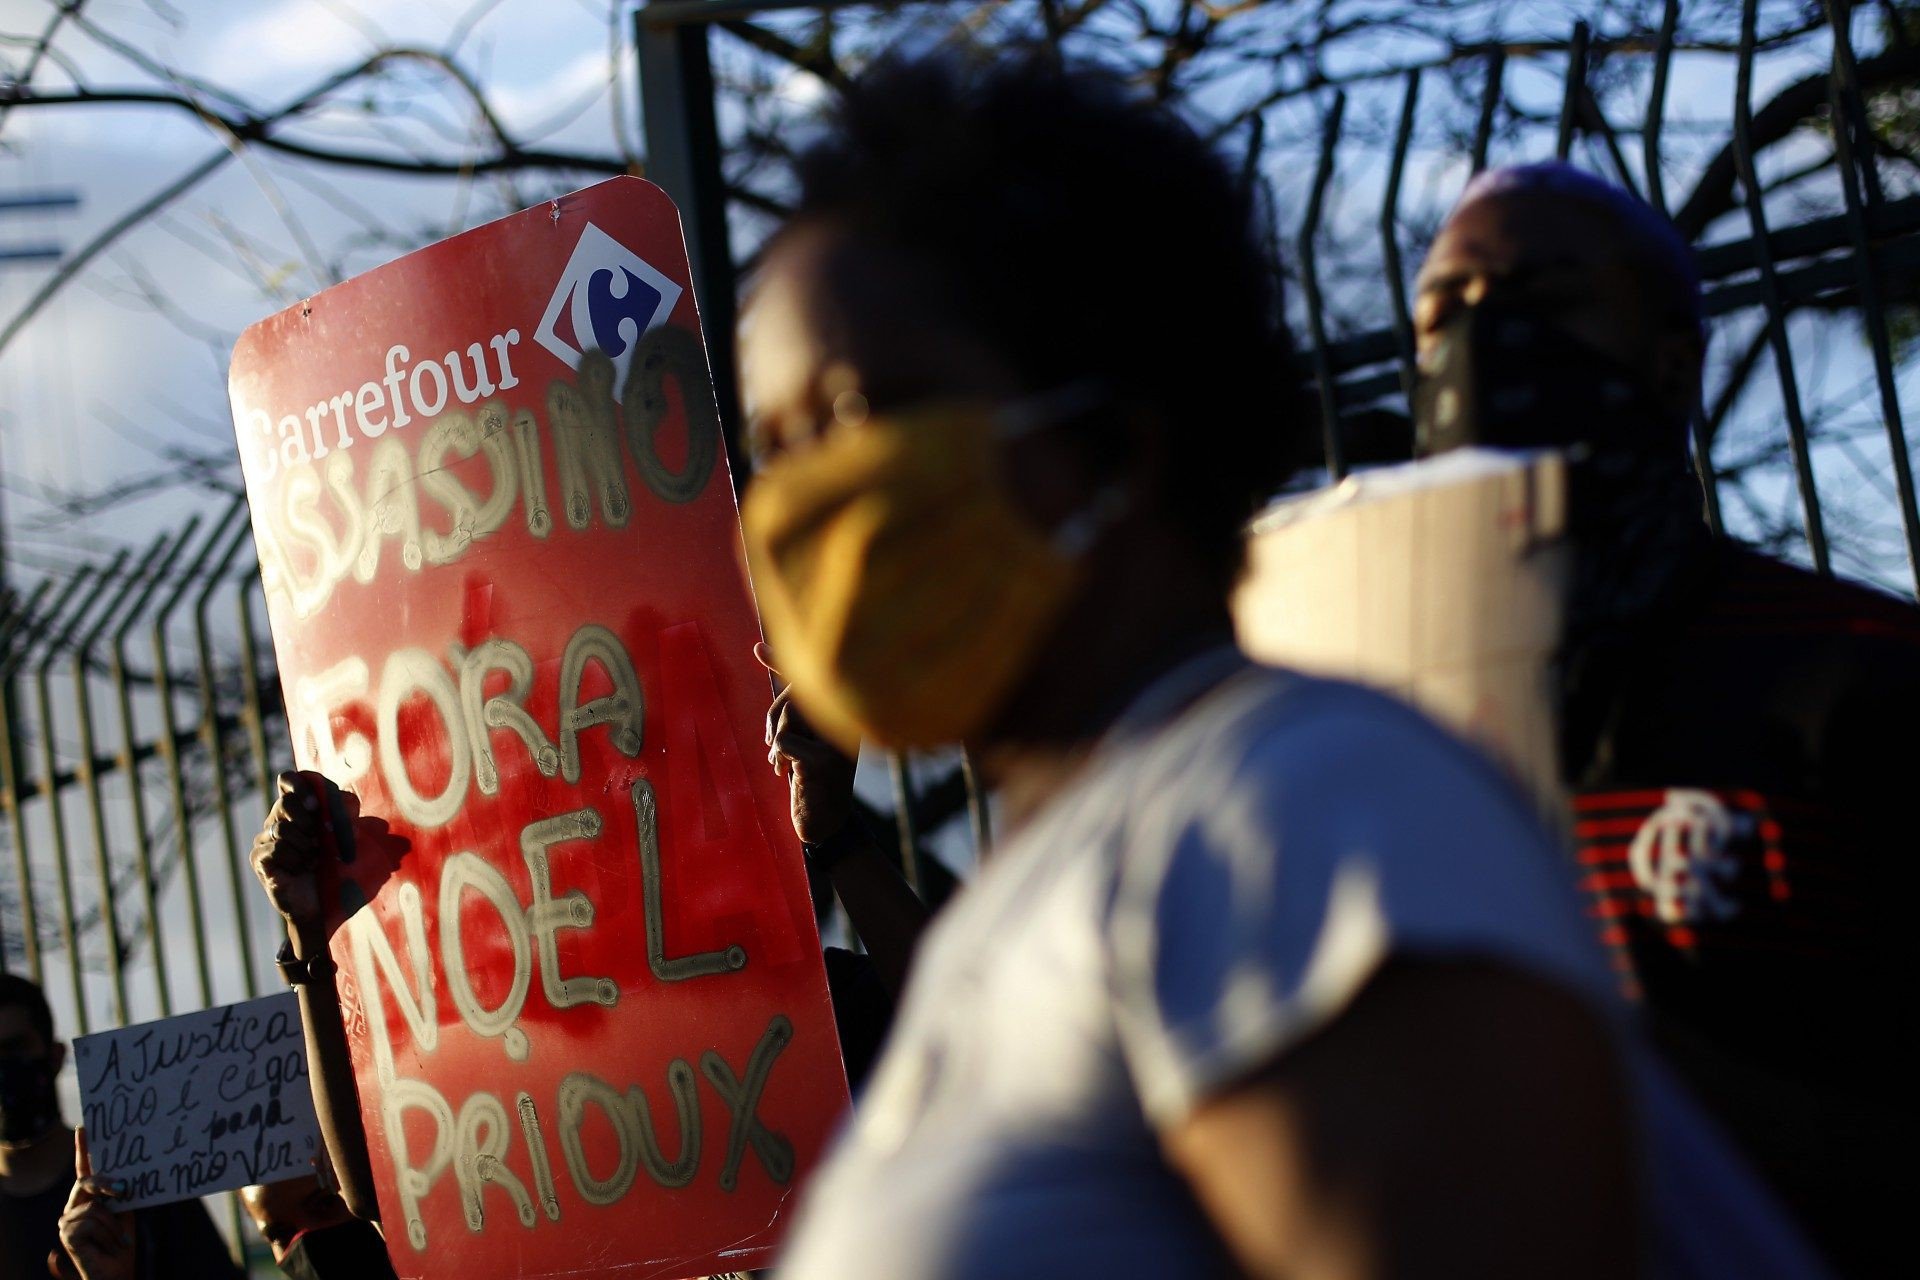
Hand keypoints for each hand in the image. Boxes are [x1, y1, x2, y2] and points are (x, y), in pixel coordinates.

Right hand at [57, 1129, 134, 1279]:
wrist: (116, 1271)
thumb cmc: (121, 1241)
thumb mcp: (125, 1211)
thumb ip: (121, 1193)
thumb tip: (127, 1175)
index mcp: (90, 1197)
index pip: (84, 1169)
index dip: (83, 1148)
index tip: (85, 1126)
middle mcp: (74, 1205)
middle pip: (86, 1181)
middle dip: (107, 1183)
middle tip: (125, 1189)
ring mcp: (67, 1219)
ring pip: (94, 1205)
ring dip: (115, 1223)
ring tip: (121, 1239)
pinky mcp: (67, 1232)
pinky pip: (93, 1221)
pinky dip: (110, 1232)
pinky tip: (113, 1244)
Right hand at [251, 770, 334, 948]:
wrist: (323, 907)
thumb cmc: (338, 871)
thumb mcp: (350, 840)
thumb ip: (347, 817)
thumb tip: (346, 800)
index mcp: (300, 809)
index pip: (289, 779)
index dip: (301, 785)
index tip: (317, 804)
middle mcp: (279, 819)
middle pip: (285, 801)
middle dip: (308, 820)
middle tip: (320, 840)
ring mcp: (266, 839)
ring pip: (281, 827)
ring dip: (305, 845)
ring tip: (314, 860)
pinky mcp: (259, 857)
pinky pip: (276, 848)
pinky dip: (295, 859)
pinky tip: (301, 868)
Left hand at [757, 644, 857, 844]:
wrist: (824, 824)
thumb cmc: (810, 778)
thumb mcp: (800, 737)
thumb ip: (788, 707)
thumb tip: (761, 655)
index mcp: (846, 714)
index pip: (813, 679)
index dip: (782, 662)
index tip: (756, 647)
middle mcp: (850, 722)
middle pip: (797, 693)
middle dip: (774, 716)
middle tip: (770, 745)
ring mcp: (841, 741)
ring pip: (790, 715)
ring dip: (776, 739)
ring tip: (780, 762)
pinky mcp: (826, 761)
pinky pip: (784, 741)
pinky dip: (779, 756)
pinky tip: (786, 774)